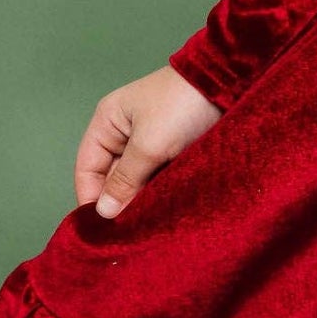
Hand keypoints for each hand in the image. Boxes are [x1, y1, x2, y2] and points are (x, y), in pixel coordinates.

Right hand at [75, 65, 220, 217]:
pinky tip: (163, 212)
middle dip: (118, 202)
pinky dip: (159, 193)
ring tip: (145, 226)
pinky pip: (158, 178)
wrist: (229, 84)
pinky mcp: (174, 150)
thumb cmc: (182, 106)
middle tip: (126, 233)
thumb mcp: (149, 146)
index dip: (90, 197)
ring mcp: (151, 142)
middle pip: (111, 177)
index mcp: (108, 122)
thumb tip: (104, 212)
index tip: (101, 228)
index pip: (87, 167)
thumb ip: (125, 180)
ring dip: (140, 200)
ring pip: (137, 181)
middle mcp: (125, 133)